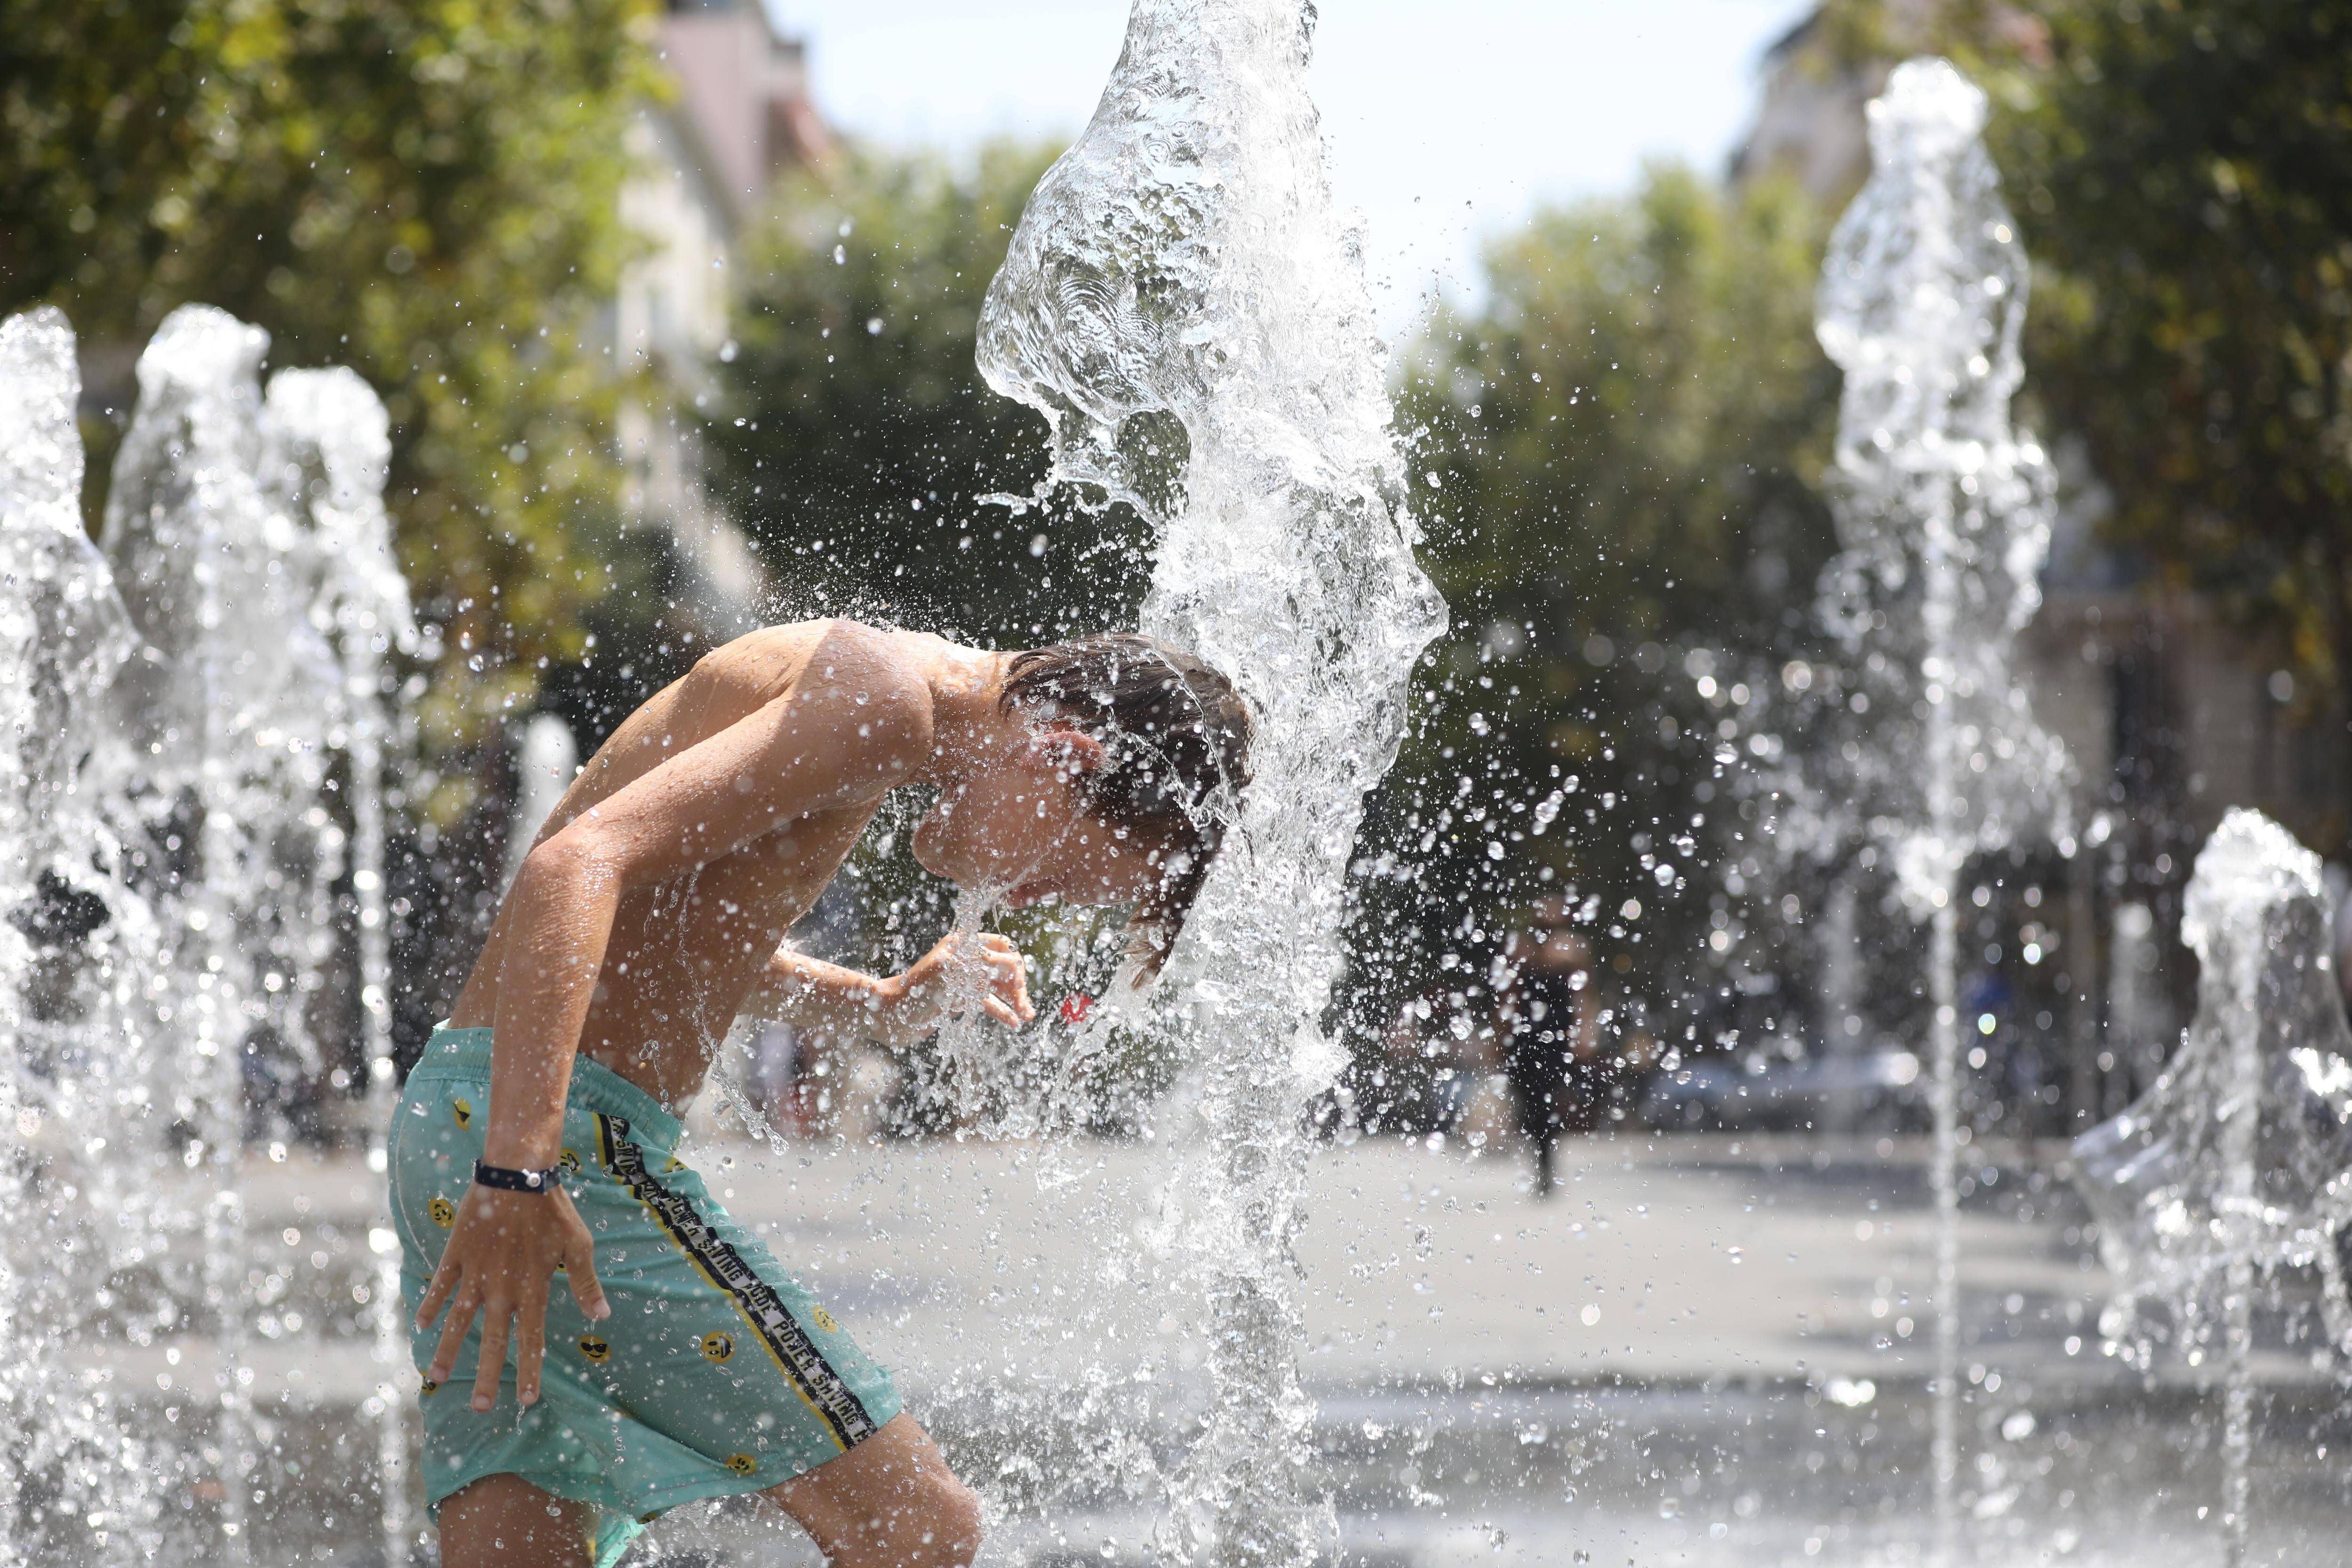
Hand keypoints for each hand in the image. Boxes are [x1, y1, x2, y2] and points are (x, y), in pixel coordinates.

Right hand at [416, 1183, 608, 1411]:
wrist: (519, 1173)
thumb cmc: (554, 1209)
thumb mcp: (579, 1246)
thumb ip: (586, 1284)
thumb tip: (602, 1316)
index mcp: (533, 1289)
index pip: (531, 1340)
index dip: (529, 1371)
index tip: (526, 1400)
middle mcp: (502, 1288)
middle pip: (493, 1341)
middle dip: (487, 1377)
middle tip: (481, 1409)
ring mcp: (476, 1273)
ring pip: (459, 1321)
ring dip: (449, 1351)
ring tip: (436, 1380)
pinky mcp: (457, 1255)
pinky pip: (441, 1286)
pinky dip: (431, 1305)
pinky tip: (422, 1327)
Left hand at [878, 931, 1034, 1033]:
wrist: (889, 1016)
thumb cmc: (917, 990)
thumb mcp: (954, 972)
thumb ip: (985, 965)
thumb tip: (1016, 964)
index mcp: (963, 945)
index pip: (1002, 947)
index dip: (1013, 965)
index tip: (1017, 985)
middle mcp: (965, 960)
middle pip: (1003, 968)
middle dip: (1017, 985)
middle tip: (1025, 1006)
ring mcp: (962, 980)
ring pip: (997, 987)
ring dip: (1013, 999)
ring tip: (1026, 1017)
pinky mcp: (957, 1000)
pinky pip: (985, 1003)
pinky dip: (1000, 1011)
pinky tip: (1012, 1022)